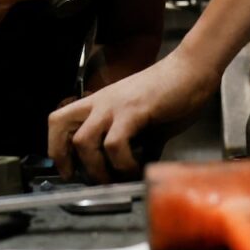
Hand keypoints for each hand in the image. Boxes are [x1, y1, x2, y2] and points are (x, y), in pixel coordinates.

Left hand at [47, 48, 217, 182]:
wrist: (193, 69)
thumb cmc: (173, 92)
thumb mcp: (148, 121)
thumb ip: (139, 142)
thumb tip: (139, 167)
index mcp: (100, 102)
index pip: (60, 119)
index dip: (56, 146)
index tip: (68, 170)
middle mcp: (101, 101)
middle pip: (58, 124)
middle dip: (62, 156)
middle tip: (78, 177)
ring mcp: (114, 105)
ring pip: (82, 140)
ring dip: (95, 168)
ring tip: (113, 179)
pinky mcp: (133, 111)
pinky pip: (114, 143)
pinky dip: (122, 163)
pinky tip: (135, 168)